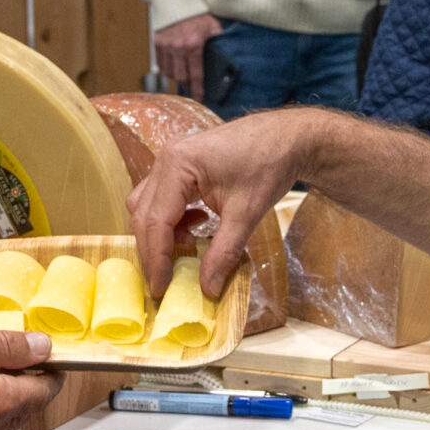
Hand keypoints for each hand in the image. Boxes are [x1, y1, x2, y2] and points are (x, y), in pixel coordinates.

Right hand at [128, 106, 322, 300]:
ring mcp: (170, 161)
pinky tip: (197, 227)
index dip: (156, 259)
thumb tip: (208, 290)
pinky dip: (172, 221)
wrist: (285, 139)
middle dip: (154, 251)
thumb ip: (224, 252)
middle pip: (144, 216)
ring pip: (148, 208)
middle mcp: (165, 161)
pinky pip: (161, 200)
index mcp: (177, 166)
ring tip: (189, 250)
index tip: (160, 289)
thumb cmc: (267, 166)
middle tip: (165, 283)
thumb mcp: (246, 214)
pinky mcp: (179, 167)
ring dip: (161, 235)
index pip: (155, 221)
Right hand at [152, 12, 221, 97]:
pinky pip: (160, 64)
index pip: (196, 74)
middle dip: (188, 86)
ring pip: (169, 72)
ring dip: (177, 79)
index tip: (200, 97)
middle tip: (193, 90)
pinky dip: (167, 70)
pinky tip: (174, 71)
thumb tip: (227, 56)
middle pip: (181, 77)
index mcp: (193, 45)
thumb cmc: (198, 12)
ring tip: (184, 81)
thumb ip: (218, 41)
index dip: (198, 89)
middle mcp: (178, 48)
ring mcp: (165, 46)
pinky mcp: (157, 42)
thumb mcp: (213, 25)